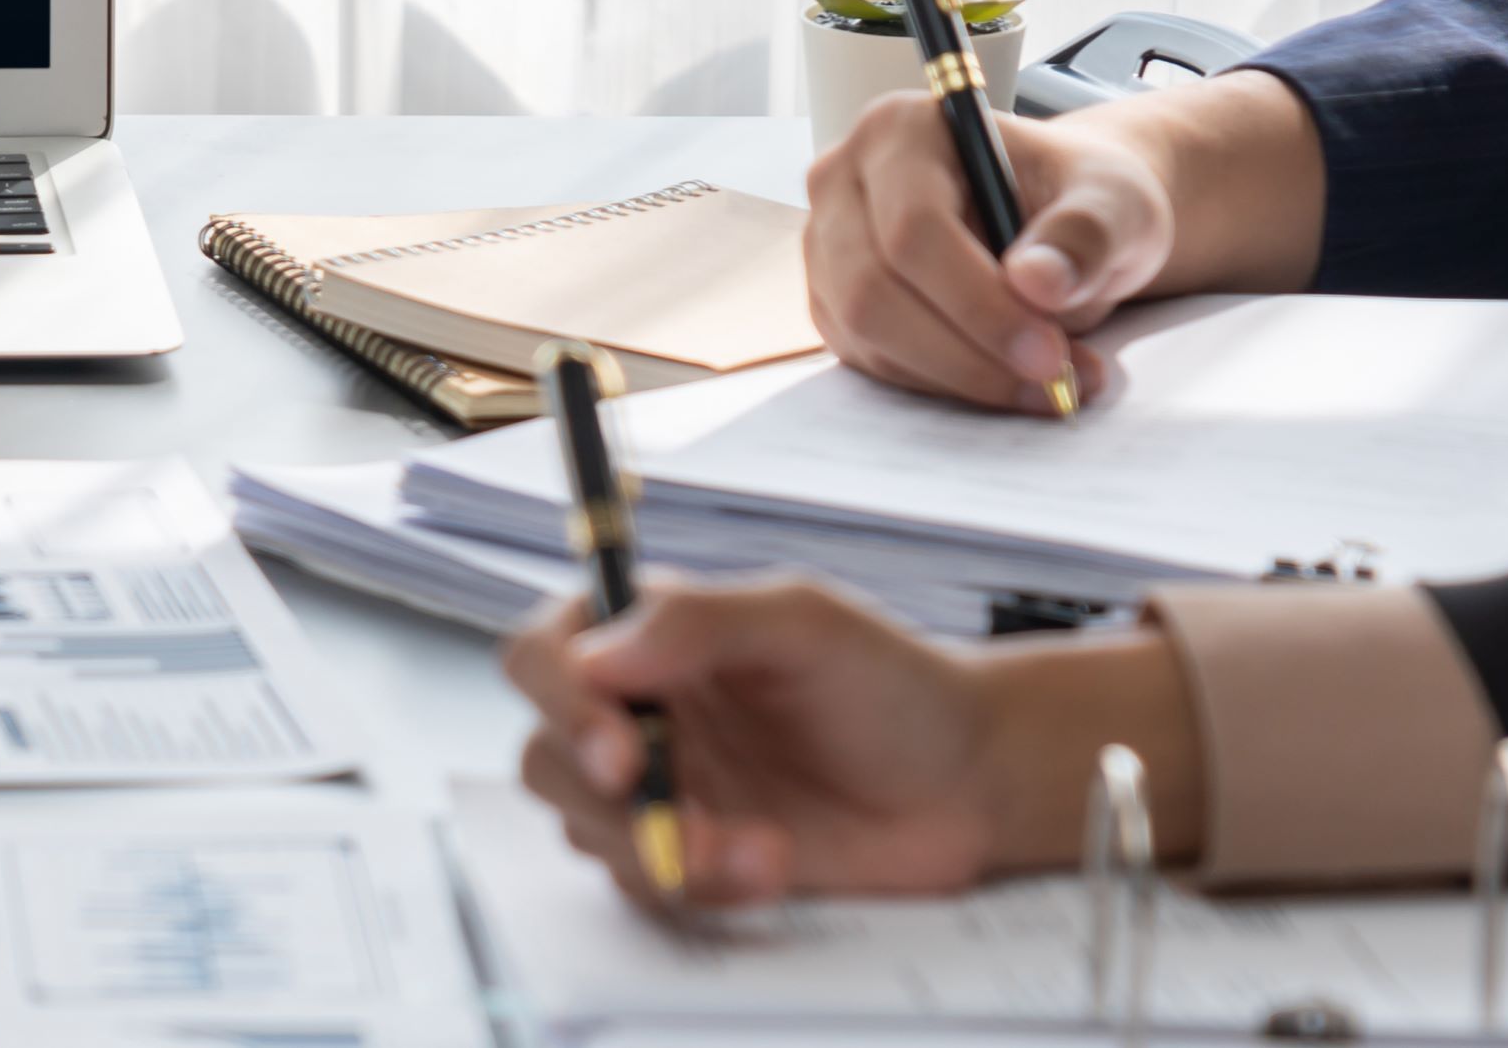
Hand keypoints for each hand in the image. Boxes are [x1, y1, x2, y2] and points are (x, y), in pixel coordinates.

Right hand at [506, 582, 1017, 907]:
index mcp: (645, 636)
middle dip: (611, 801)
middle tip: (691, 820)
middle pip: (547, 757)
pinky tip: (770, 867)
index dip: (561, 706)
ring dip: (663, 850)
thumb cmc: (890, 687)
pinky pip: (644, 885)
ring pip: (588, 831)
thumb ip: (697, 622)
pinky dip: (701, 886)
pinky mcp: (685, 856)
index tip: (621, 751)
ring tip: (761, 849)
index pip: (543, 657)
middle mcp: (636, 712)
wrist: (964, 786)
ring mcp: (657, 789)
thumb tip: (598, 655)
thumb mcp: (804, 624)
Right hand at [803, 68, 1323, 412]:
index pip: (913, 229)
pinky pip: (871, 361)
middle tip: (1054, 385)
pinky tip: (1006, 378)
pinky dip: (943, 385)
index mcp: (901, 129)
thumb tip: (1036, 283)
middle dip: (966, 353)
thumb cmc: (1079, 198)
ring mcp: (828, 244)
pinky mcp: (834, 300)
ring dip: (960, 378)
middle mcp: (843, 180)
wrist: (1061, 221)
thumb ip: (1084, 235)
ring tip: (1052, 386)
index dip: (978, 303)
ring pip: (865, 334)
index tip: (1051, 353)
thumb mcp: (1113, 203)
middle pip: (872, 289)